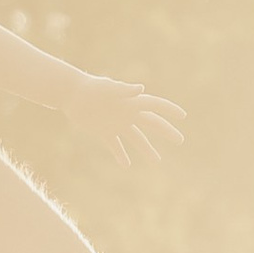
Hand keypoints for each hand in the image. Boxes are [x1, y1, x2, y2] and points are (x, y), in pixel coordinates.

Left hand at [70, 66, 186, 169]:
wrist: (71, 94)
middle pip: (151, 123)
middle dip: (166, 131)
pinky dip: (120, 154)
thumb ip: (123, 89)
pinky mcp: (104, 131)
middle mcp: (127, 113)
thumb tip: (141, 88)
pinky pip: (115, 145)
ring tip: (157, 161)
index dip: (169, 110)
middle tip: (180, 140)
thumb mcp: (107, 88)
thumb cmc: (90, 88)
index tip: (182, 116)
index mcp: (130, 101)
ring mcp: (116, 123)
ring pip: (135, 138)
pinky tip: (127, 164)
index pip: (154, 105)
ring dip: (146, 149)